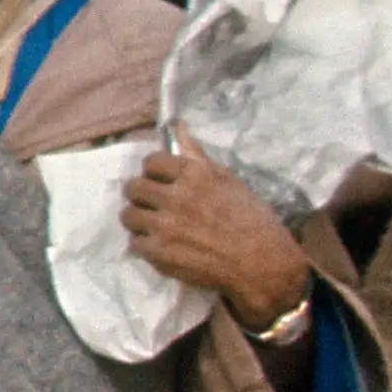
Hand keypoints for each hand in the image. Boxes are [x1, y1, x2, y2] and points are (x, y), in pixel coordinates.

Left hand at [121, 140, 315, 330]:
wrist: (262, 265)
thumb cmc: (251, 220)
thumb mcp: (228, 181)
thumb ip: (196, 156)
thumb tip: (177, 126)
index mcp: (196, 174)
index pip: (150, 162)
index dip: (154, 172)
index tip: (161, 182)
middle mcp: (177, 197)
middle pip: (133, 187)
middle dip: (142, 195)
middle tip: (154, 205)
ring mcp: (165, 225)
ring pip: (128, 215)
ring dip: (139, 220)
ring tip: (155, 226)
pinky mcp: (159, 252)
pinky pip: (135, 243)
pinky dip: (146, 246)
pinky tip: (164, 247)